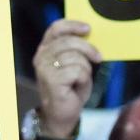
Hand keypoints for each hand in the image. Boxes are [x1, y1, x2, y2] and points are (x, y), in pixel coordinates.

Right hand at [32, 18, 100, 139]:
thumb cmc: (70, 88)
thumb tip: (89, 35)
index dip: (73, 25)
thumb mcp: (74, 63)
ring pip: (76, 58)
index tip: (88, 29)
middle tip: (98, 58)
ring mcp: (45, 69)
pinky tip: (77, 86)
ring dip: (85, 69)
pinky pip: (78, 71)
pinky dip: (83, 79)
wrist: (62, 114)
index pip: (56, 28)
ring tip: (80, 79)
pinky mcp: (52, 80)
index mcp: (45, 49)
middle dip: (88, 49)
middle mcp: (41, 56)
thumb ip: (76, 49)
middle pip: (69, 41)